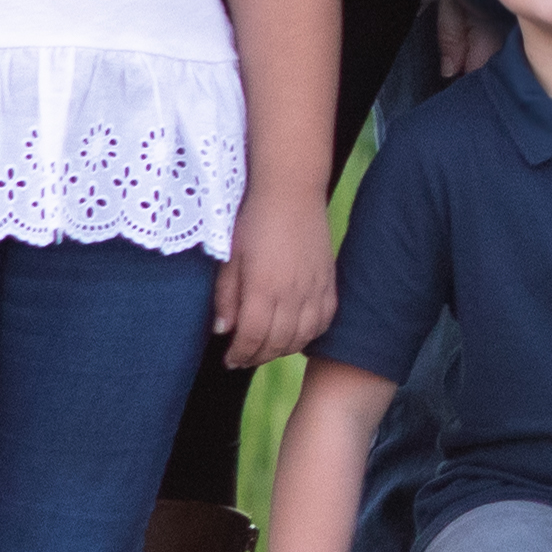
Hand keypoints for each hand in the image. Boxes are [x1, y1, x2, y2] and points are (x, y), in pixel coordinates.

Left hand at [215, 184, 340, 365]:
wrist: (291, 191)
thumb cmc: (254, 220)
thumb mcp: (230, 257)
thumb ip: (226, 296)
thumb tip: (222, 330)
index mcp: (263, 287)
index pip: (252, 337)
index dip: (239, 354)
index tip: (229, 360)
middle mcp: (292, 293)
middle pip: (278, 343)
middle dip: (257, 357)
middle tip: (244, 358)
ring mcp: (314, 288)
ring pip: (303, 337)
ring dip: (283, 350)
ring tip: (267, 348)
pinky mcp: (329, 281)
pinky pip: (325, 321)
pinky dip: (310, 334)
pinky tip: (296, 333)